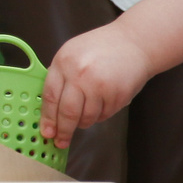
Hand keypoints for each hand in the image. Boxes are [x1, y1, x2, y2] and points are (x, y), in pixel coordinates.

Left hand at [41, 21, 154, 145]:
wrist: (135, 42)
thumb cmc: (103, 47)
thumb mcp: (73, 52)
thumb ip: (61, 75)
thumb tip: (50, 106)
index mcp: (64, 62)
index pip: (50, 96)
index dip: (48, 118)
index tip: (47, 132)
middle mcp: (80, 74)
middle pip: (67, 113)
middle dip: (64, 131)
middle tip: (61, 141)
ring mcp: (100, 85)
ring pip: (86, 118)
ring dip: (85, 121)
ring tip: (89, 112)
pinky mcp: (117, 95)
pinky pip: (103, 115)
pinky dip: (101, 114)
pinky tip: (104, 101)